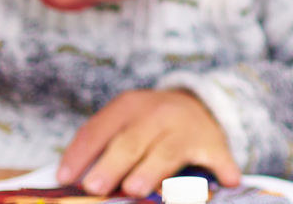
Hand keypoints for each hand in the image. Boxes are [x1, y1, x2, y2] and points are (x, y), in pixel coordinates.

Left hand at [57, 89, 241, 197]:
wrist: (200, 103)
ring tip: (133, 189)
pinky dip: (222, 170)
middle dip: (112, 165)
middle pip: (131, 141)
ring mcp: (187, 128)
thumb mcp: (124, 121)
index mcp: (128, 106)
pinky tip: (227, 183)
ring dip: (150, 171)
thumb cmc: (148, 123)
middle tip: (94, 187)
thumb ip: (103, 145)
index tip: (65, 178)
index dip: (80, 154)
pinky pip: (217, 158)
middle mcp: (158, 113)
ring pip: (166, 152)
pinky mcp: (214, 143)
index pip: (98, 129)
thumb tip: (70, 179)